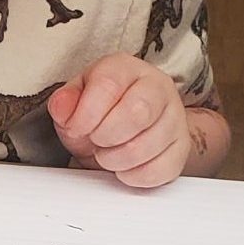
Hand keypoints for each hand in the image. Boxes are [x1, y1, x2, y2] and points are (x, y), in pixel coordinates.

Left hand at [48, 54, 190, 187]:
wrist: (129, 127)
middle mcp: (157, 87)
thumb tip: (62, 107)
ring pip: (148, 145)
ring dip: (116, 160)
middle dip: (105, 136)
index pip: (108, 84)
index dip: (86, 113)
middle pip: (137, 112)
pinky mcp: (182, 148)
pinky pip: (160, 170)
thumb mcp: (75, 101)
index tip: (76, 127)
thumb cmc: (100, 110)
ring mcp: (175, 118)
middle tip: (95, 141)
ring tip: (106, 154)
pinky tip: (124, 167)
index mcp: (125, 68)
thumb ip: (65, 103)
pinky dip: (134, 176)